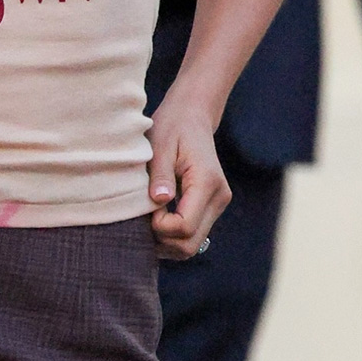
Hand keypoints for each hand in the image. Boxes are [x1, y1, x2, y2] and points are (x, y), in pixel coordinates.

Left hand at [146, 89, 230, 259]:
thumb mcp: (160, 144)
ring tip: (148, 216)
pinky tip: (157, 217)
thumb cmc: (173, 126)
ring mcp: (218, 205)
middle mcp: (219, 198)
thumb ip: (160, 175)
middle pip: (190, 244)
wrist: (193, 115)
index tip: (145, 206)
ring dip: (167, 240)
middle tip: (143, 217)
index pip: (184, 226)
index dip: (159, 226)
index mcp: (207, 182)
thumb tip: (159, 201)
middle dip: (162, 239)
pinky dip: (173, 235)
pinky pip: (193, 234)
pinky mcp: (212, 207)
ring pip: (192, 245)